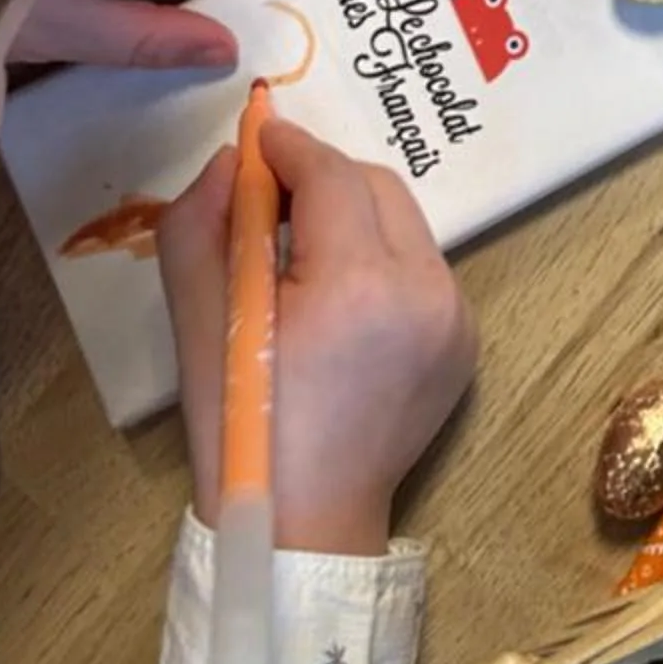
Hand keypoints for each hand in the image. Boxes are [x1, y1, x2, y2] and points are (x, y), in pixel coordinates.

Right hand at [159, 118, 475, 556]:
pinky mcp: (464, 341)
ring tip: (298, 255)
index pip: (330, 174)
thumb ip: (201, 224)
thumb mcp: (197, 323)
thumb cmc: (241, 428)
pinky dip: (379, 260)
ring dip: (351, 217)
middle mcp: (424, 290)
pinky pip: (420, 266)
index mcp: (357, 285)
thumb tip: (231, 159)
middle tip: (266, 200)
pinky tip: (337, 301)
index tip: (255, 138)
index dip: (288, 147)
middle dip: (320, 179)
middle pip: (375, 186)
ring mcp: (454, 317)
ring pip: (403, 222)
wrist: (303, 525)